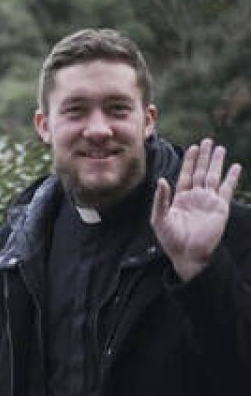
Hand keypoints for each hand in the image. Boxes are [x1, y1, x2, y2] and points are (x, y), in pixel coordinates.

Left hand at [152, 138, 242, 281]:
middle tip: (207, 140)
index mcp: (180, 198)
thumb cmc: (170, 239)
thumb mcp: (159, 218)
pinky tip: (235, 167)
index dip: (190, 161)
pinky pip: (226, 189)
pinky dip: (231, 177)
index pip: (186, 175)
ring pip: (214, 177)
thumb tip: (162, 180)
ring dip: (217, 162)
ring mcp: (209, 201)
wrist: (187, 254)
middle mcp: (195, 197)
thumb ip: (161, 199)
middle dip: (204, 157)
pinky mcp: (220, 207)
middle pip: (201, 172)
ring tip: (220, 148)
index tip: (193, 147)